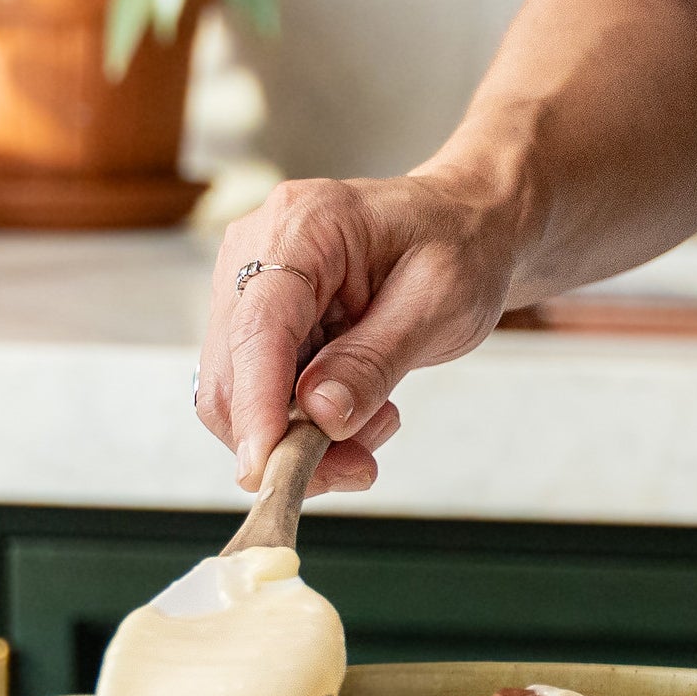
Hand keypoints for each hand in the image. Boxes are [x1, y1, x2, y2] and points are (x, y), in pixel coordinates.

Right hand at [196, 173, 523, 496]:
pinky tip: (365, 412)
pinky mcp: (263, 325)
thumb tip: (320, 414)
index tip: (266, 468)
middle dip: (285, 440)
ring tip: (380, 424)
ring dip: (303, 439)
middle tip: (361, 469)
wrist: (465, 229)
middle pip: (232, 375)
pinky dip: (308, 425)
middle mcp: (256, 253)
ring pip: (242, 398)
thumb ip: (376, 360)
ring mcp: (252, 290)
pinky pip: (264, 396)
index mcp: (301, 226)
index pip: (258, 329)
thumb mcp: (438, 303)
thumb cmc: (459, 248)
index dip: (257, 405)